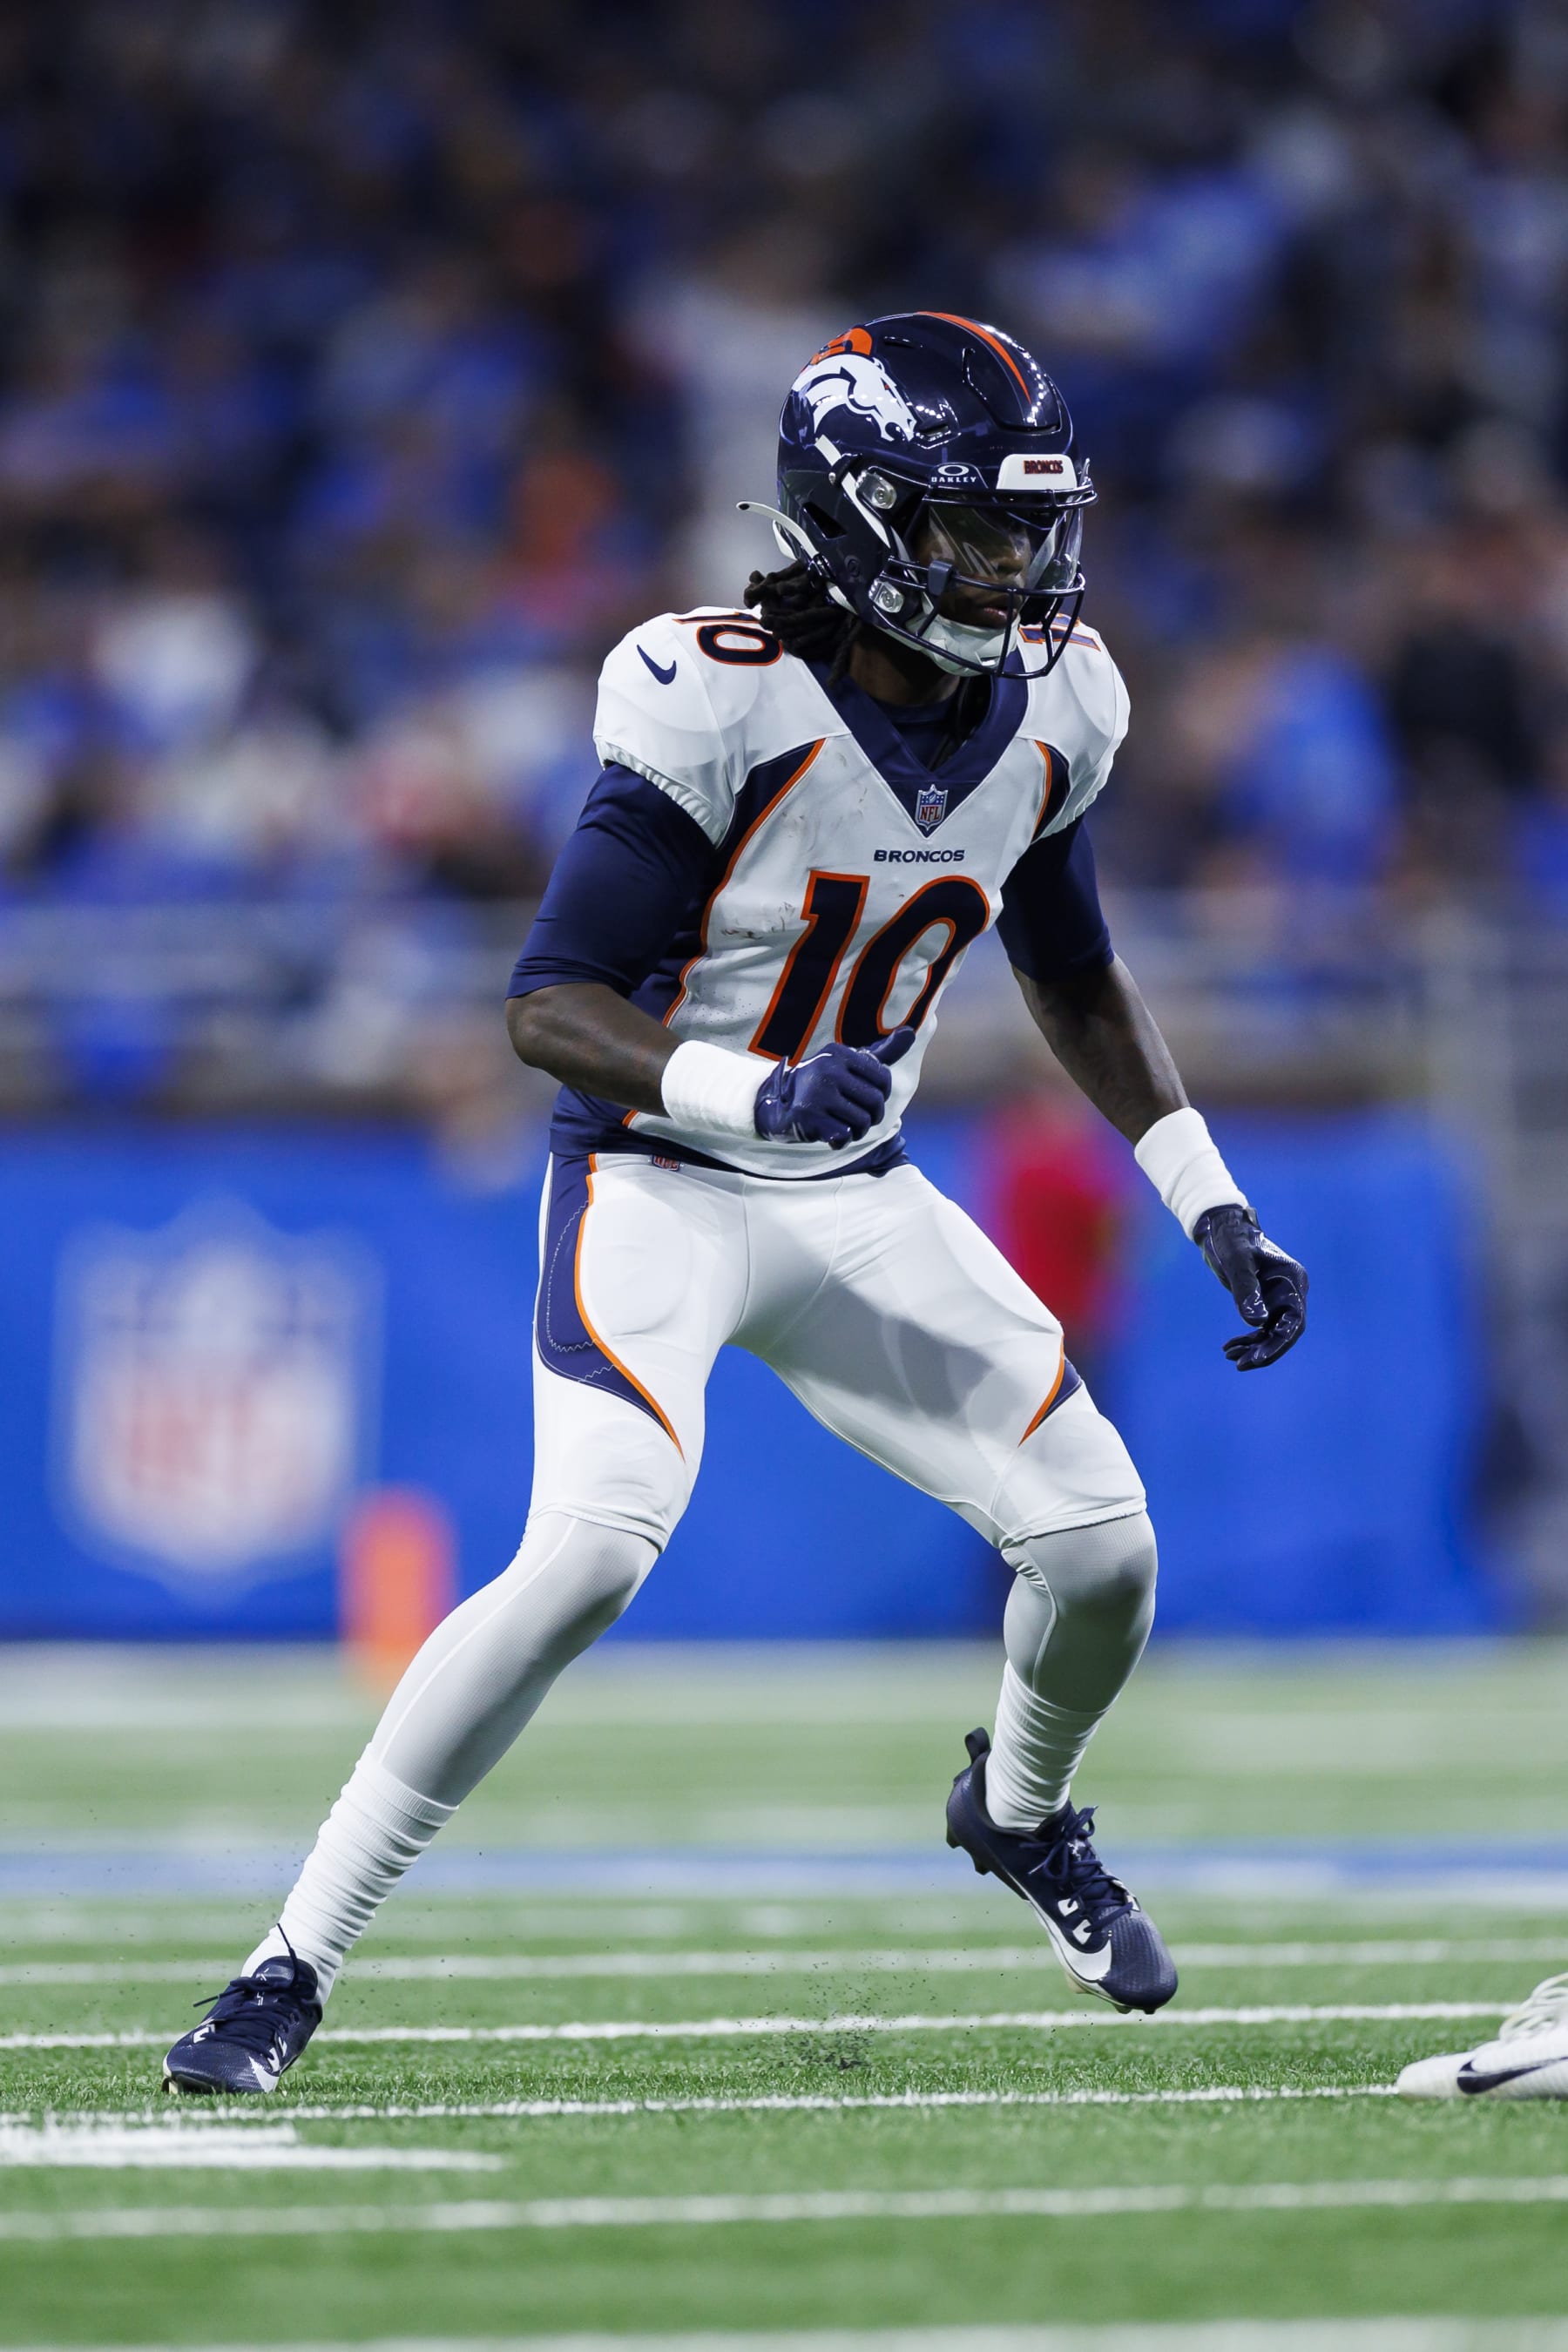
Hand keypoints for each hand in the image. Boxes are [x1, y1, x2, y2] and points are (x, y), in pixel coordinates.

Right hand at [754, 1027, 914, 1147]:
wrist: (776, 1106)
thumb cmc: (821, 1085)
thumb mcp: (848, 1065)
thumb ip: (880, 1053)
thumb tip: (910, 1032)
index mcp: (838, 1053)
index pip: (883, 1078)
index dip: (881, 1095)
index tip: (866, 1099)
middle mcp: (827, 1069)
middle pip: (875, 1102)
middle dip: (872, 1116)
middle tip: (858, 1119)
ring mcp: (816, 1092)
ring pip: (862, 1122)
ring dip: (858, 1132)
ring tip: (845, 1127)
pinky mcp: (807, 1116)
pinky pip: (844, 1136)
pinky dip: (841, 1140)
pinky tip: (830, 1134)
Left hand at [1192, 1203, 1307, 1370]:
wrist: (1221, 1226)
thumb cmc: (1231, 1239)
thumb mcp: (1237, 1263)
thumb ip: (1246, 1291)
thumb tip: (1257, 1324)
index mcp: (1292, 1280)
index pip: (1294, 1320)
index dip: (1279, 1343)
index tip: (1259, 1358)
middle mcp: (1290, 1291)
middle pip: (1285, 1331)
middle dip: (1265, 1350)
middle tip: (1241, 1364)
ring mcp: (1278, 1297)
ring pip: (1272, 1333)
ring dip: (1254, 1348)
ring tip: (1231, 1358)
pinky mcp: (1264, 1301)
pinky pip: (1261, 1328)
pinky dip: (1247, 1340)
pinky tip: (1229, 1347)